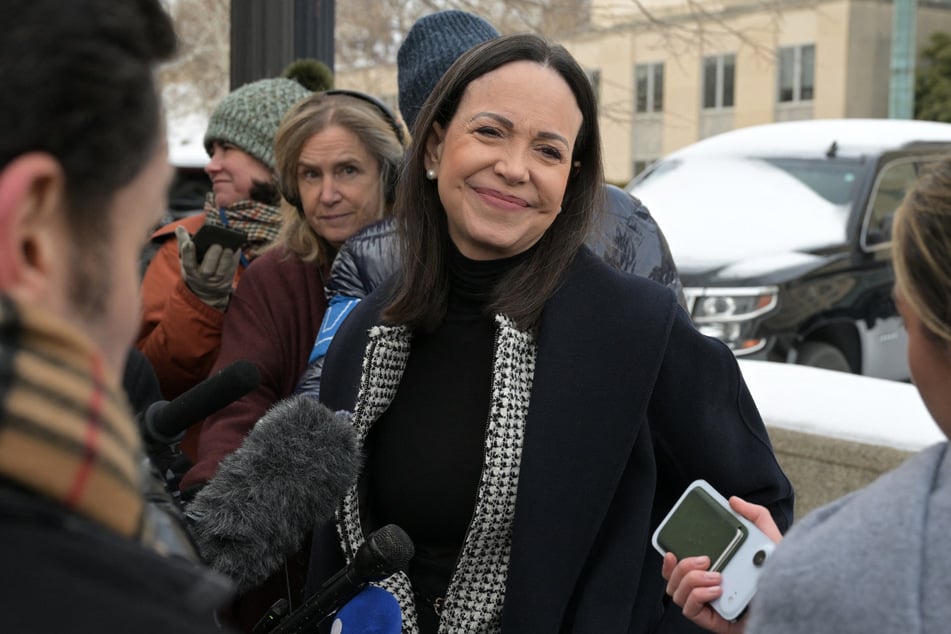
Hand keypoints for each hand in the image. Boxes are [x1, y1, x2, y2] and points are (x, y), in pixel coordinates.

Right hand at [176, 225, 238, 309]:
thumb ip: (183, 243)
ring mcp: (215, 282)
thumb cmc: (195, 267)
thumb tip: (180, 228)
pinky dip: (234, 260)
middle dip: (212, 257)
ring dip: (226, 259)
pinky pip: (232, 270)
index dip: (188, 253)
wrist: (206, 290)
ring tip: (229, 247)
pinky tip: (237, 249)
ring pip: (221, 272)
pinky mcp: (226, 282)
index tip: (189, 242)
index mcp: (190, 272)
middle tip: (216, 245)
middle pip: (207, 270)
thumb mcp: (186, 259)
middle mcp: (202, 278)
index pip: (187, 263)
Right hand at [661, 496, 782, 633]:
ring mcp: (712, 606)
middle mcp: (711, 588)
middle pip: (674, 580)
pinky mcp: (717, 622)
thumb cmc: (786, 575)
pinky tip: (716, 589)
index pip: (683, 567)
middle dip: (681, 567)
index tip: (671, 549)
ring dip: (690, 581)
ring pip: (678, 595)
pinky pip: (691, 610)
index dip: (670, 561)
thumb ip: (756, 516)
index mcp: (719, 570)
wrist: (801, 602)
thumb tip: (733, 500)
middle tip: (704, 560)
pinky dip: (697, 596)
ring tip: (716, 576)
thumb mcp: (772, 539)